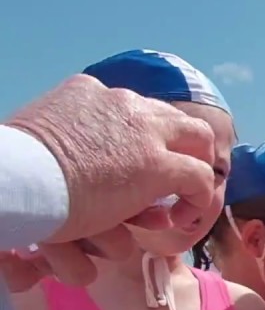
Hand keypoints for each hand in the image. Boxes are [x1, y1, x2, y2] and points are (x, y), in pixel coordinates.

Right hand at [6, 75, 217, 284]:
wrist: (14, 179)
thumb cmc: (17, 170)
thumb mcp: (44, 141)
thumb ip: (72, 146)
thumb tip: (89, 175)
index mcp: (89, 93)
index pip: (132, 112)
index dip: (143, 141)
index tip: (136, 167)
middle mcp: (121, 103)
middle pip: (172, 118)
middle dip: (181, 148)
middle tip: (179, 178)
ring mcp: (144, 133)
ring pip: (196, 139)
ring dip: (193, 170)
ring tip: (185, 199)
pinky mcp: (157, 166)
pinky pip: (200, 177)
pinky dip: (199, 198)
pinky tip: (183, 216)